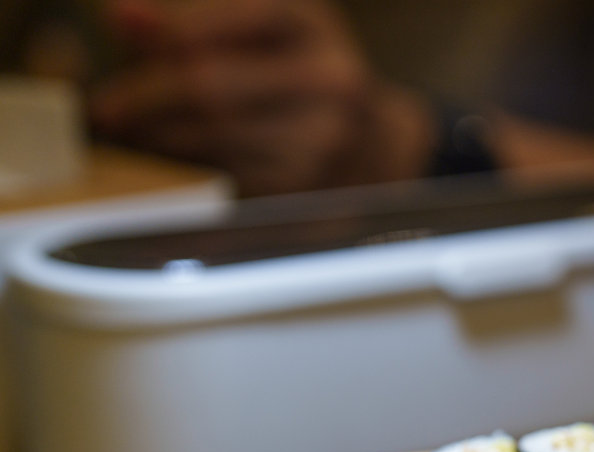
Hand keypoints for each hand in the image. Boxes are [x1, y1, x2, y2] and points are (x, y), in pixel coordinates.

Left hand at [91, 0, 432, 194]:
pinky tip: (173, 158)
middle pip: (211, 86)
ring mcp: (325, 139)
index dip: (163, 36)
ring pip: (215, 137)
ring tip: (134, 131)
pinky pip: (230, 177)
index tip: (121, 41)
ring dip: (160, 137)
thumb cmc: (307, 75)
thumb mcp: (265, 28)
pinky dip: (191, 167)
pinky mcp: (311, 188)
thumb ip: (195, 20)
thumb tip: (122, 18)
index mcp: (310, 25)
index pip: (221, 24)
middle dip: (147, 98)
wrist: (380, 145)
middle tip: (109, 109)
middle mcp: (328, 80)